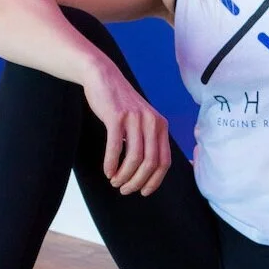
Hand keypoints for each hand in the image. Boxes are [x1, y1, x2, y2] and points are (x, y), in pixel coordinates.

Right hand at [82, 62, 170, 195]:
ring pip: (134, 158)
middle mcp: (152, 122)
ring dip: (124, 176)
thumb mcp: (142, 119)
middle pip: (150, 163)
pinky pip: (115, 147)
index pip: (164, 161)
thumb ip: (148, 139)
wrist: (103, 77)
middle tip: (125, 189)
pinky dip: (111, 164)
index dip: (155, 181)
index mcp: (161, 125)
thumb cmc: (121, 103)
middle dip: (137, 182)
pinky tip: (107, 171)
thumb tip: (147, 171)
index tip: (144, 192)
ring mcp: (134, 119)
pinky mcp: (116, 117)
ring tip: (115, 181)